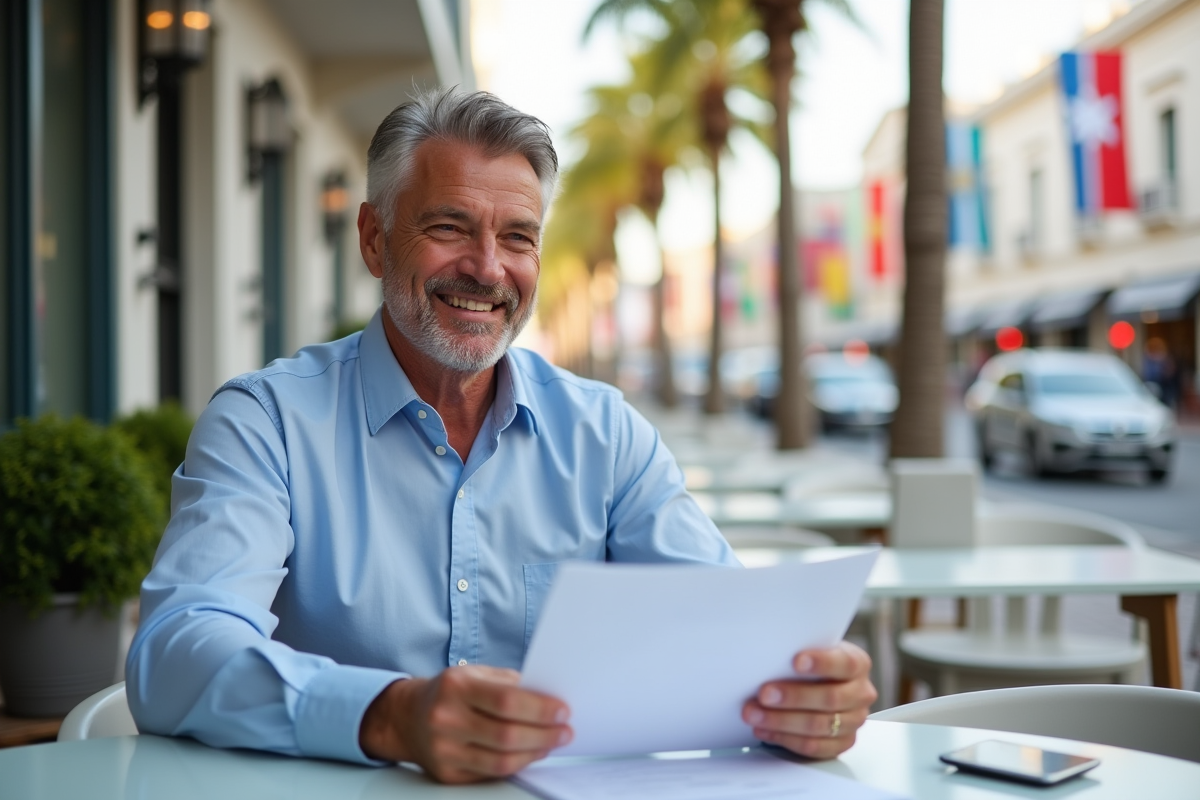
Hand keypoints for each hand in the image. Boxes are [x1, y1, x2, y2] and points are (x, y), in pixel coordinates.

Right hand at [359, 665, 571, 783]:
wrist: (408, 716)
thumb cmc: (451, 692)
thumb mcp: (475, 674)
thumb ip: (510, 684)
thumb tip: (550, 700)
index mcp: (456, 686)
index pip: (506, 700)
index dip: (540, 709)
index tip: (563, 711)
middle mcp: (445, 718)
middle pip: (506, 734)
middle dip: (544, 735)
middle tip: (565, 731)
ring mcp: (444, 750)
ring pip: (500, 760)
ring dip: (534, 753)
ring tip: (552, 743)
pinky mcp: (446, 773)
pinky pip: (490, 773)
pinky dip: (516, 765)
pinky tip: (529, 754)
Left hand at [741, 641, 876, 759]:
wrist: (818, 682)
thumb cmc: (810, 663)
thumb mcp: (809, 649)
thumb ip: (799, 650)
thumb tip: (771, 655)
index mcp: (857, 663)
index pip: (845, 663)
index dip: (821, 663)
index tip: (796, 661)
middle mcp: (860, 693)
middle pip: (830, 698)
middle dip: (793, 697)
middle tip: (764, 694)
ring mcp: (853, 721)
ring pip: (819, 725)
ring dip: (782, 721)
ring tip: (755, 714)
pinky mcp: (841, 743)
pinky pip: (813, 746)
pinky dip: (785, 738)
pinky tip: (765, 729)